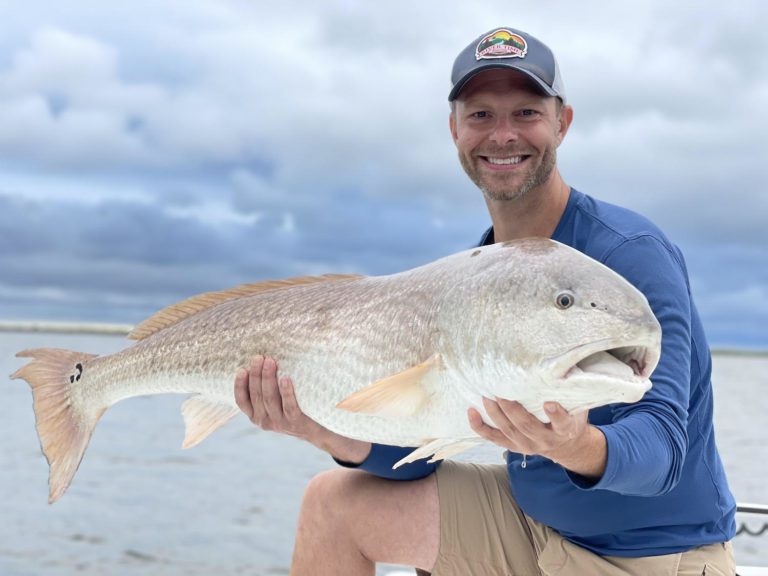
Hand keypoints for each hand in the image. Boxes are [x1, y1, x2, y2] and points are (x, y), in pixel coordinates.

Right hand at [234, 356, 371, 463]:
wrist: (319, 428)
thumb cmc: (295, 406)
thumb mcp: (276, 401)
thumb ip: (267, 387)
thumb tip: (262, 358)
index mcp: (256, 415)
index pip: (242, 401)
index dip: (239, 386)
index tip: (242, 369)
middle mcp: (265, 421)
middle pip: (256, 396)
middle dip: (256, 375)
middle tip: (259, 357)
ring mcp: (280, 423)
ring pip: (270, 399)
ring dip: (268, 379)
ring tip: (270, 362)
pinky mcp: (296, 422)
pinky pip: (289, 406)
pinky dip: (286, 392)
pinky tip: (286, 378)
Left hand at [468, 399, 605, 478]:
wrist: (567, 446)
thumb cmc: (571, 417)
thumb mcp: (578, 407)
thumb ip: (571, 392)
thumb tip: (564, 365)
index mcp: (565, 430)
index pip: (562, 423)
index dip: (556, 414)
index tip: (549, 403)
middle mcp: (545, 440)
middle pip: (528, 426)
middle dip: (513, 409)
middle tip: (501, 390)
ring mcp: (528, 445)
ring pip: (509, 430)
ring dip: (495, 413)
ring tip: (486, 395)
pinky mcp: (514, 446)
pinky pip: (494, 438)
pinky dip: (481, 427)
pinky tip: (471, 412)